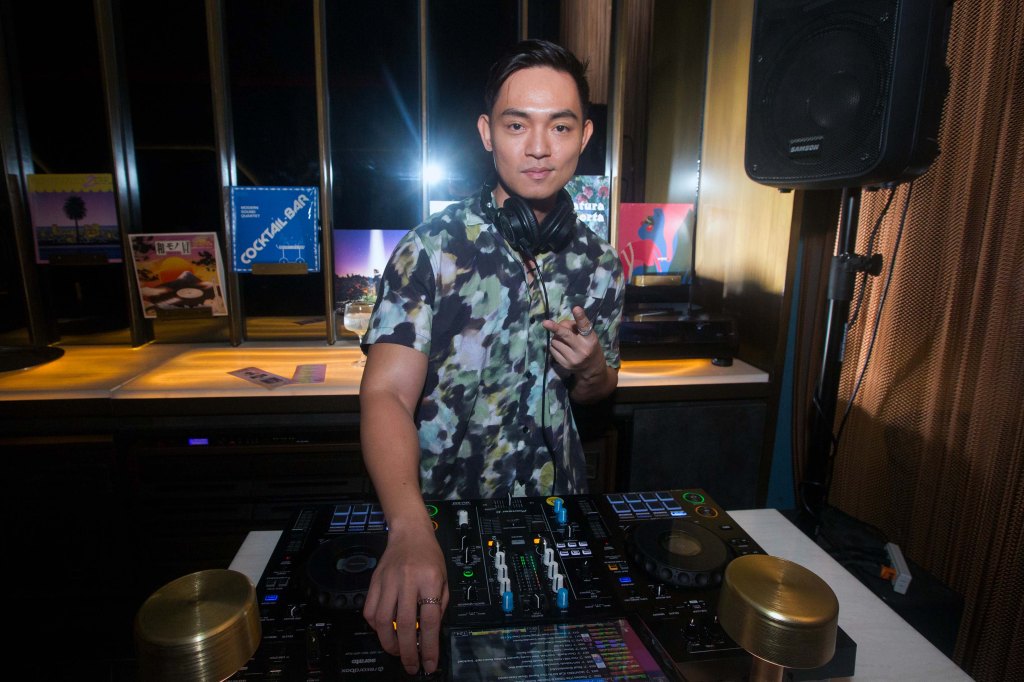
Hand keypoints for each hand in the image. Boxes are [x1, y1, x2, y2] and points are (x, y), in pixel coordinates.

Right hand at [363, 524, 448, 675]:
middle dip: (408, 651)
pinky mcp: (374, 581)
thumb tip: (429, 634)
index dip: (429, 646)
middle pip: (405, 624)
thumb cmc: (430, 556)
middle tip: (411, 667)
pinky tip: (384, 632)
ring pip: (382, 620)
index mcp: (430, 579)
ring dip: (388, 642)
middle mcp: (408, 580)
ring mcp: (388, 580)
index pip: (430, 620)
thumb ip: (439, 605)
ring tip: (397, 652)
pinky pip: (369, 610)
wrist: (410, 533)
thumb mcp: (445, 578)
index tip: (430, 664)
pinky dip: (375, 627)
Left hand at [542, 305, 602, 372]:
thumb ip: (576, 328)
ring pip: (555, 341)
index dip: (580, 317)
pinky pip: (552, 349)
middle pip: (565, 335)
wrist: (591, 368)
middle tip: (545, 322)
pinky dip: (554, 345)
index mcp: (590, 340)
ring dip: (556, 337)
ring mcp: (572, 358)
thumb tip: (558, 325)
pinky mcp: (564, 364)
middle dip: (555, 328)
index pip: (585, 326)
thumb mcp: (588, 335)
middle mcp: (582, 349)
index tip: (576, 308)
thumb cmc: (588, 346)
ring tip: (564, 340)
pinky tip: (562, 347)